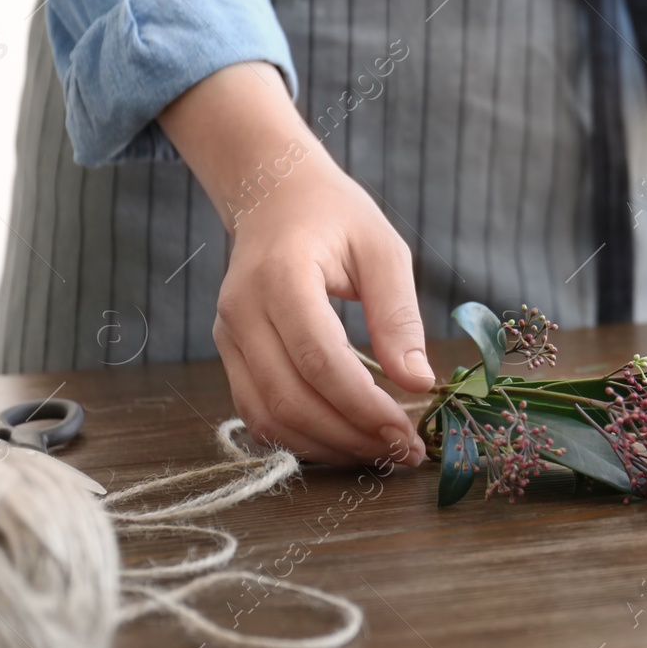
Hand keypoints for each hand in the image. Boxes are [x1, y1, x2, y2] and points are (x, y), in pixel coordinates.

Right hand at [159, 63, 431, 466]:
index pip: (320, 360)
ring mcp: (228, 335)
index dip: (364, 405)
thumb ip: (398, 315)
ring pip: (267, 416)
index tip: (408, 430)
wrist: (275, 195)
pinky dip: (299, 436)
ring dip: (326, 446)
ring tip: (379, 452)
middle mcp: (242, 312)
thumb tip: (419, 381)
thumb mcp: (382, 249)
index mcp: (282, 277)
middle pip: (290, 399)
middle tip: (402, 452)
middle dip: (350, 436)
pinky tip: (343, 438)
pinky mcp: (228, 353)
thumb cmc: (335, 216)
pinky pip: (256, 412)